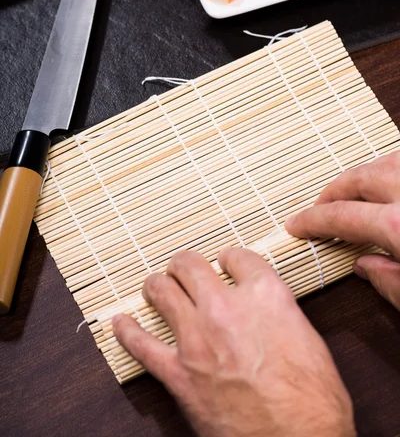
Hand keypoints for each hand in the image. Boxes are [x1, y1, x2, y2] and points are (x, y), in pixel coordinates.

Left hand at [113, 248, 354, 436]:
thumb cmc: (313, 402)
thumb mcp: (309, 340)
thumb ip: (278, 312)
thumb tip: (264, 306)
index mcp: (265, 296)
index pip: (238, 257)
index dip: (231, 259)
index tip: (228, 264)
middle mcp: (226, 308)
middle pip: (191, 265)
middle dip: (186, 265)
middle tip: (185, 270)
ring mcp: (197, 339)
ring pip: (161, 291)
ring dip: (158, 285)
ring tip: (158, 286)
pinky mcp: (179, 374)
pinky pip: (141, 345)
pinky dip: (127, 332)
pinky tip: (120, 322)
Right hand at [285, 151, 399, 310]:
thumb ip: (392, 283)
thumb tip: (366, 266)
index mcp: (399, 225)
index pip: (342, 216)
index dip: (312, 220)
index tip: (295, 224)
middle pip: (360, 178)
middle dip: (334, 190)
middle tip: (321, 207)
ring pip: (386, 161)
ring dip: (365, 173)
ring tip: (355, 190)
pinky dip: (391, 168)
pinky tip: (390, 183)